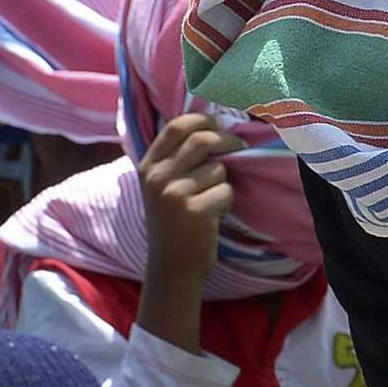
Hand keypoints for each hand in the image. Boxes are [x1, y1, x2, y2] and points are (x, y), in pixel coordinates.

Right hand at [140, 113, 239, 281]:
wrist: (172, 267)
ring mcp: (174, 193)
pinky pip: (226, 190)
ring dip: (225, 180)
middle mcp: (157, 176)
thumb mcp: (162, 187)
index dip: (204, 120)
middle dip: (227, 140)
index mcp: (148, 166)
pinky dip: (227, 200)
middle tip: (239, 147)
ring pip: (218, 168)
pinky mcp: (194, 210)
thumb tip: (215, 125)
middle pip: (202, 139)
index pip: (177, 126)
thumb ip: (177, 158)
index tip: (220, 125)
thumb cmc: (174, 223)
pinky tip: (214, 215)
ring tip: (213, 197)